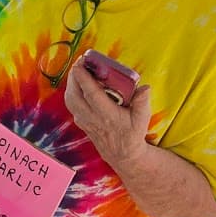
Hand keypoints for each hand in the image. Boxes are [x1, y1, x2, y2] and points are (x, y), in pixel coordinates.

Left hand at [64, 61, 151, 177]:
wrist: (122, 154)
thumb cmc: (132, 134)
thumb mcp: (142, 119)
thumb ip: (143, 102)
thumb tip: (145, 87)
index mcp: (106, 115)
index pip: (91, 94)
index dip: (84, 78)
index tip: (80, 64)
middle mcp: (92, 118)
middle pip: (75, 94)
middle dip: (74, 76)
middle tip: (80, 61)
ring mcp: (84, 120)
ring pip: (70, 99)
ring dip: (71, 82)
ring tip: (78, 69)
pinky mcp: (80, 121)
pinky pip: (71, 104)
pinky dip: (71, 91)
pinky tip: (78, 82)